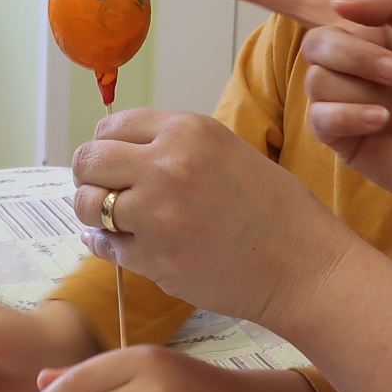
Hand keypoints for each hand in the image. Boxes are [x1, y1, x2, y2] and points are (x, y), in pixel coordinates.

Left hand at [70, 107, 358, 328]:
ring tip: (114, 220)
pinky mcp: (153, 257)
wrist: (305, 266)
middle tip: (103, 191)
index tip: (113, 162)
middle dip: (89, 175)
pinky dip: (107, 245)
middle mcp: (166, 165)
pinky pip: (104, 245)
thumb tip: (124, 153)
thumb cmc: (278, 212)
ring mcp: (156, 213)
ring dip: (93, 212)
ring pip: (87, 203)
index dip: (106, 145)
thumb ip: (177, 147)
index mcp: (189, 131)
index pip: (111, 125)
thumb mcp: (229, 152)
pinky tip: (124, 245)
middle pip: (89, 159)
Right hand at [214, 0, 391, 218]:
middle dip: (358, 51)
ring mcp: (340, 101)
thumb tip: (340, 5)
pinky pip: (322, 115)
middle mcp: (347, 62)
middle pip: (316, 41)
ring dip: (365, 84)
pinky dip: (355, 113)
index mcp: (366, 28)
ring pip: (318, 77)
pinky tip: (385, 121)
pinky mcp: (341, 137)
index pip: (302, 4)